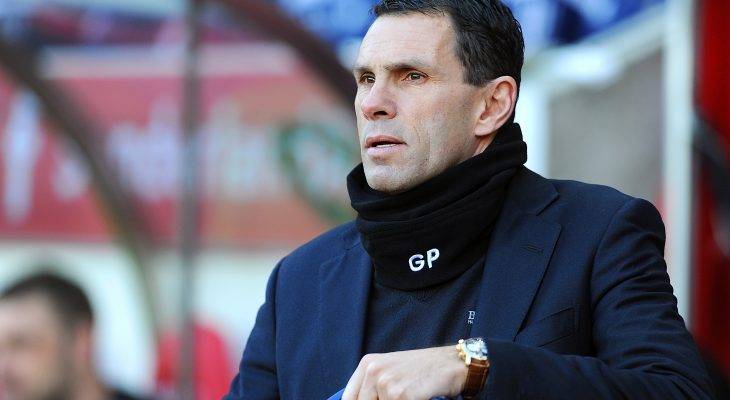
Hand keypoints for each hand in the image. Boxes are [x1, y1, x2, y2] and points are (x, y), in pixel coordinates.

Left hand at [342, 345, 466, 399]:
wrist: (452, 364)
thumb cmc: (422, 370)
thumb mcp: (391, 372)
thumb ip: (373, 389)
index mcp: (367, 364)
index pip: (349, 398)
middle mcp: (373, 370)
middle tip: (399, 398)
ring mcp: (386, 382)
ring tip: (411, 396)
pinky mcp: (401, 394)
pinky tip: (418, 398)